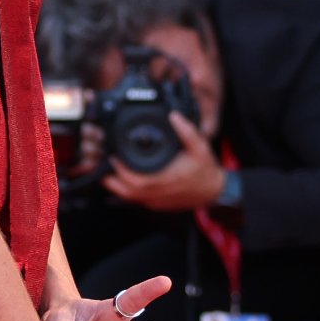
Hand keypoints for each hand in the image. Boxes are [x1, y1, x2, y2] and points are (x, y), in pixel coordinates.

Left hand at [100, 113, 226, 213]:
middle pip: (125, 192)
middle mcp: (158, 194)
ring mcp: (156, 201)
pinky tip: (124, 179)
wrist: (213, 192)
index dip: (120, 170)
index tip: (113, 156)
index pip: (134, 180)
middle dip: (111, 179)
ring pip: (128, 198)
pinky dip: (126, 190)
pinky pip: (135, 200)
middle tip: (105, 163)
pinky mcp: (156, 204)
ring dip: (116, 185)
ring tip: (109, 171)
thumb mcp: (200, 147)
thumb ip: (187, 131)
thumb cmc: (206, 171)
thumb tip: (174, 116)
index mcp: (165, 180)